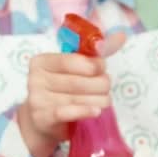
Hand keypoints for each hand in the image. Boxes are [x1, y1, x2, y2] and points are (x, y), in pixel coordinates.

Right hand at [18, 33, 125, 156]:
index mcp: (42, 61)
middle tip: (105, 88)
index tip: (103, 69)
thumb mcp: (75, 69)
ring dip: (99, 100)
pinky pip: (67, 112)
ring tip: (104, 100)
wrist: (44, 120)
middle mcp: (35, 79)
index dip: (95, 65)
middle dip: (100, 84)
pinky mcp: (42, 118)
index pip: (75, 60)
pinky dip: (84, 111)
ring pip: (78, 98)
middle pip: (79, 81)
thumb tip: (122, 35)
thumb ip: (96, 54)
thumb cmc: (62, 90)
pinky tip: (96, 111)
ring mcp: (37, 99)